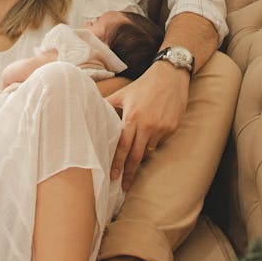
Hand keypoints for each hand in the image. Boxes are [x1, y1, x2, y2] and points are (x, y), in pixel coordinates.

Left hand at [106, 61, 189, 190]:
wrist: (170, 75)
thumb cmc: (144, 85)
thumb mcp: (123, 93)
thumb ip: (107, 104)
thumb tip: (89, 110)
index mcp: (132, 117)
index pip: (123, 146)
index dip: (117, 163)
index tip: (113, 177)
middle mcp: (147, 124)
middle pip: (136, 156)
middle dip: (129, 172)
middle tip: (124, 185)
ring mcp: (162, 127)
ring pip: (149, 150)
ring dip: (141, 156)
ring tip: (135, 162)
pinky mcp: (172, 127)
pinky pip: (160, 142)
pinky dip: (154, 142)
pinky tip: (151, 136)